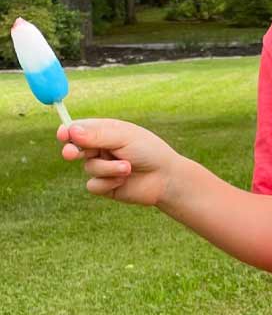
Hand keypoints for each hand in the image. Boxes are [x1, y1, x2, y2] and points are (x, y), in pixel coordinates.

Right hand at [56, 118, 182, 206]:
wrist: (166, 178)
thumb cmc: (149, 152)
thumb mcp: (125, 139)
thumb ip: (98, 136)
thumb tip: (71, 130)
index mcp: (108, 131)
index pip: (81, 128)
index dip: (69, 131)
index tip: (62, 134)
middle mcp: (102, 148)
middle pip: (76, 148)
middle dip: (73, 150)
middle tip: (71, 153)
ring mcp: (103, 166)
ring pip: (88, 167)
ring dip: (107, 168)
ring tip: (127, 167)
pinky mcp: (105, 185)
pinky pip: (93, 185)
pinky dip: (108, 183)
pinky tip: (124, 181)